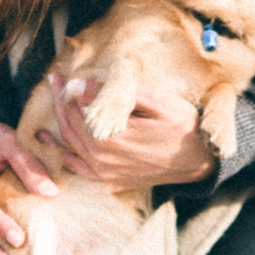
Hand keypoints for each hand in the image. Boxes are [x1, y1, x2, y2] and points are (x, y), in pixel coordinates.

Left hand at [39, 76, 217, 188]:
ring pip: (70, 144)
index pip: (77, 108)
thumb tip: (80, 85)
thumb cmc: (182, 125)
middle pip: (69, 125)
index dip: (67, 89)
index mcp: (111, 136)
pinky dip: (64, 152)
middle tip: (55, 81)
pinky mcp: (109, 180)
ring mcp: (104, 172)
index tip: (61, 74)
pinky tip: (57, 141)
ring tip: (57, 100)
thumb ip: (118, 94)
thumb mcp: (157, 101)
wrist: (199, 160)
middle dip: (60, 101)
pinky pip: (77, 166)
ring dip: (60, 121)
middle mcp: (101, 157)